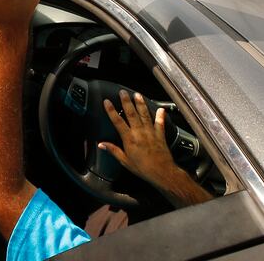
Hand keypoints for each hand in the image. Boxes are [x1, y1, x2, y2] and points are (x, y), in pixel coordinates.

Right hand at [99, 91, 212, 207]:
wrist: (161, 172)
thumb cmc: (143, 168)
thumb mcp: (125, 161)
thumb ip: (113, 150)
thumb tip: (102, 144)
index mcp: (129, 139)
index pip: (117, 121)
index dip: (111, 110)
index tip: (107, 102)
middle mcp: (139, 133)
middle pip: (131, 113)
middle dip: (126, 101)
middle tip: (123, 92)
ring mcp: (150, 132)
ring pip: (144, 114)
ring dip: (140, 104)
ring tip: (137, 95)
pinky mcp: (160, 135)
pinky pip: (160, 123)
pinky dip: (160, 115)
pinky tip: (160, 109)